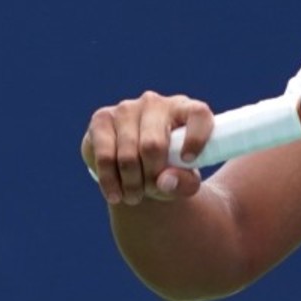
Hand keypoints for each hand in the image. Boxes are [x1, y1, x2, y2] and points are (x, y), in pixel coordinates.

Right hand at [81, 92, 213, 205]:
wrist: (135, 167)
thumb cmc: (168, 169)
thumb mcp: (186, 181)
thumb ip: (185, 183)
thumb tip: (164, 180)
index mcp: (186, 110)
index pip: (199, 114)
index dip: (196, 138)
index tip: (189, 161)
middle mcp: (156, 103)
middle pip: (153, 145)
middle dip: (151, 177)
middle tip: (152, 191)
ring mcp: (126, 108)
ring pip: (127, 155)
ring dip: (131, 184)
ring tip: (135, 197)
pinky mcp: (101, 119)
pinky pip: (104, 156)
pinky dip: (110, 182)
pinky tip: (115, 195)